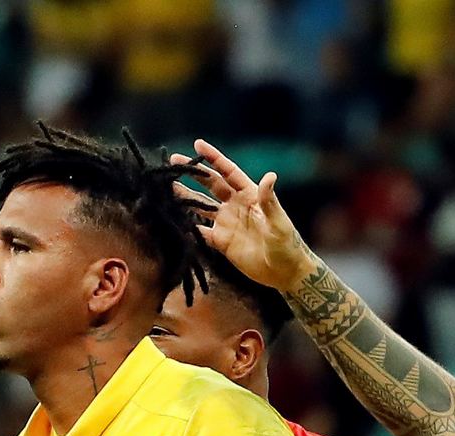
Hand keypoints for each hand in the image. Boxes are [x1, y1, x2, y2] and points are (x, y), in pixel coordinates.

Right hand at [175, 139, 314, 292]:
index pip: (228, 172)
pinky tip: (173, 219)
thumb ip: (269, 201)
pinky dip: (187, 226)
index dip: (214, 158)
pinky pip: (200, 231)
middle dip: (193, 173)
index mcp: (249, 195)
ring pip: (201, 205)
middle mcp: (235, 205)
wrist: (285, 272)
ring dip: (185, 197)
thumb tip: (270, 176)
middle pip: (210, 185)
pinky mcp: (221, 241)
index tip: (197, 144)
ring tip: (167, 187)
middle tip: (173, 161)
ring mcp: (227, 223)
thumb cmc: (287, 245)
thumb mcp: (278, 222)